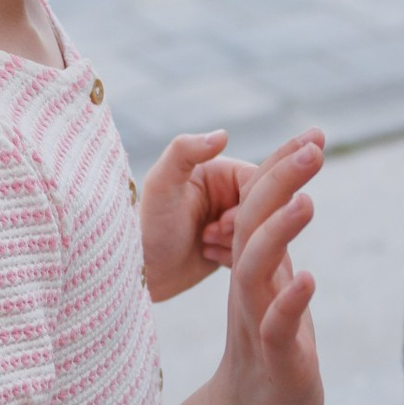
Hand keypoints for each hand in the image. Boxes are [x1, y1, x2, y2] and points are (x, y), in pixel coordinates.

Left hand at [138, 128, 255, 298]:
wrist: (141, 270)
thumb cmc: (147, 225)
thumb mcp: (161, 185)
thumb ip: (185, 152)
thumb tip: (222, 134)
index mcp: (218, 170)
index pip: (258, 181)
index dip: (248, 204)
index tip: (223, 223)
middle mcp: (227, 191)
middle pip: (262, 206)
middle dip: (240, 226)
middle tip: (208, 236)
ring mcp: (230, 219)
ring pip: (260, 230)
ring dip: (236, 242)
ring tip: (205, 245)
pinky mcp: (231, 244)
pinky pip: (254, 250)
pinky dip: (235, 256)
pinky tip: (208, 256)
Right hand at [211, 134, 323, 404]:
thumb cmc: (274, 353)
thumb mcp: (276, 291)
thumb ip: (276, 250)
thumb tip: (290, 201)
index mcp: (256, 268)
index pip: (262, 207)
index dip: (283, 169)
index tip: (314, 132)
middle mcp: (251, 287)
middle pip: (254, 222)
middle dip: (281, 181)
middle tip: (312, 144)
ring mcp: (259, 321)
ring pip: (257, 268)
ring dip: (280, 233)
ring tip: (308, 201)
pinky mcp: (275, 359)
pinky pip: (275, 326)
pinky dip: (289, 301)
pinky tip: (308, 279)